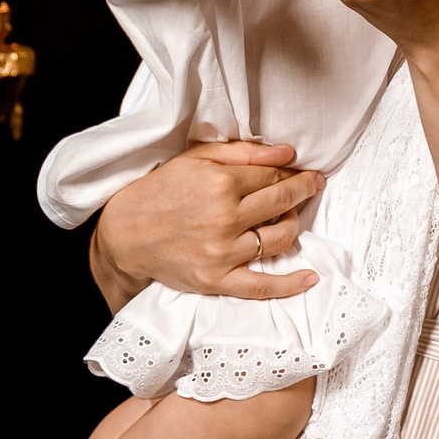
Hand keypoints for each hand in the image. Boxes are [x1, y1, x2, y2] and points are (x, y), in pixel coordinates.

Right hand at [89, 140, 324, 309]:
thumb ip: (243, 152)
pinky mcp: (218, 280)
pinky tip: (310, 277)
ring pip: (280, 238)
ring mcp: (223, 252)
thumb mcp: (194, 159)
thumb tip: (288, 154)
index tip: (301, 171)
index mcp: (220, 182)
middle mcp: (225, 217)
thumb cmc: (158, 191)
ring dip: (293, 224)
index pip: (272, 175)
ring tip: (290, 216)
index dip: (290, 171)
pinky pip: (264, 286)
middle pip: (282, 201)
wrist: (124, 235)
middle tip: (314, 185)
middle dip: (304, 190)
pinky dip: (290, 284)